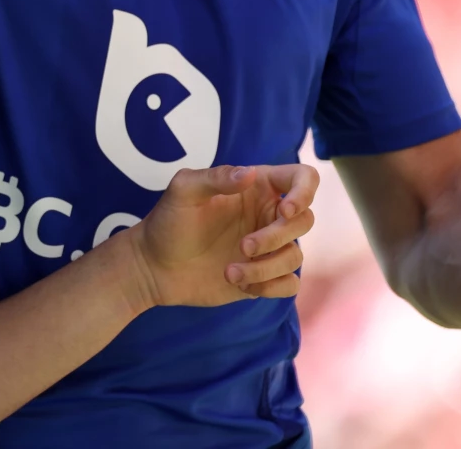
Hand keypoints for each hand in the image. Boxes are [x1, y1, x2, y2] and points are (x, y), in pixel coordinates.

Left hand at [127, 163, 318, 308]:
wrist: (155, 267)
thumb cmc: (168, 222)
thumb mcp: (184, 191)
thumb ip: (215, 178)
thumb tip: (250, 174)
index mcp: (255, 186)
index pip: (302, 177)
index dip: (305, 191)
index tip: (284, 210)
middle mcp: (267, 214)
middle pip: (304, 221)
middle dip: (276, 237)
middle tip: (243, 246)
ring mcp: (268, 247)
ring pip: (295, 256)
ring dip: (266, 267)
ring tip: (230, 271)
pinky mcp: (264, 276)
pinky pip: (290, 283)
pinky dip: (270, 286)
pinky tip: (240, 284)